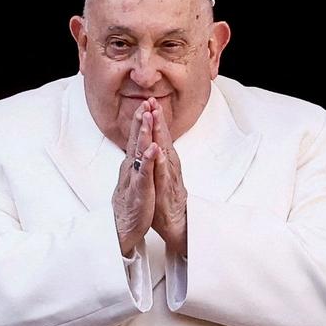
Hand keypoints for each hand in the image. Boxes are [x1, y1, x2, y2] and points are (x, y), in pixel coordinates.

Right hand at [112, 102, 158, 255]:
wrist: (122, 228)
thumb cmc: (130, 204)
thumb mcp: (133, 179)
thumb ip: (135, 164)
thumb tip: (136, 149)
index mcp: (131, 166)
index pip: (135, 139)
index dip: (140, 122)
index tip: (145, 104)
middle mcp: (131, 169)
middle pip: (135, 141)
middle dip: (140, 121)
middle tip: (145, 102)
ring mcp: (135, 179)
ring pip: (139, 153)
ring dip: (143, 135)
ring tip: (148, 118)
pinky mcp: (140, 191)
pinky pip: (145, 174)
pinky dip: (149, 161)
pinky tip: (154, 149)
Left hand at [148, 99, 187, 256]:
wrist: (176, 224)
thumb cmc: (165, 202)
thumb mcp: (159, 177)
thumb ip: (157, 161)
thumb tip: (153, 146)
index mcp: (165, 162)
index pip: (159, 137)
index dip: (154, 120)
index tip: (149, 102)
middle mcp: (169, 166)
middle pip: (164, 139)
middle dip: (158, 120)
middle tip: (153, 101)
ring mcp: (169, 177)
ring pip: (164, 152)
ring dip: (161, 135)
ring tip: (156, 118)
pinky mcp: (167, 190)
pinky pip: (164, 174)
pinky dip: (162, 162)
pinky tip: (159, 151)